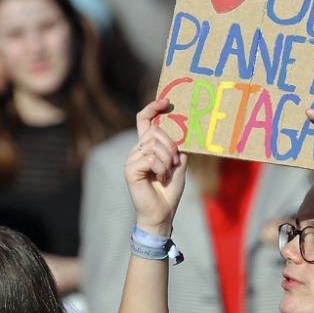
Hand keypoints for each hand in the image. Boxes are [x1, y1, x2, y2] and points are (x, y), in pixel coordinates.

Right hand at [124, 98, 187, 235]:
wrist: (162, 212)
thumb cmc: (170, 189)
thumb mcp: (179, 163)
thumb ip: (177, 146)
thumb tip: (183, 127)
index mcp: (147, 146)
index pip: (144, 120)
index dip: (153, 107)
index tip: (166, 100)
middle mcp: (137, 149)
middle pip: (154, 130)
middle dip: (170, 144)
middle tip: (175, 161)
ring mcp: (132, 158)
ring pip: (153, 143)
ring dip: (167, 158)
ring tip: (167, 173)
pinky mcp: (130, 169)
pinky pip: (150, 158)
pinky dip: (161, 168)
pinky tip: (160, 179)